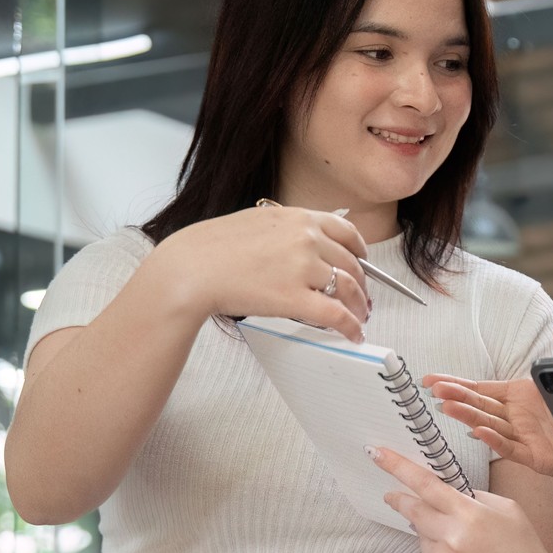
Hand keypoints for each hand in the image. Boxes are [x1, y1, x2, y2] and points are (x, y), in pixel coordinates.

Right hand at [151, 205, 370, 341]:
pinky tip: (353, 334)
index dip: (360, 251)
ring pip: (349, 289)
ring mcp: (303, 268)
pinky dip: (351, 327)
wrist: (190, 268)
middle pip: (351, 264)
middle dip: (361, 285)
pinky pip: (336, 315)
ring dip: (359, 307)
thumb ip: (288, 228)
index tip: (362, 263)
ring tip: (358, 318)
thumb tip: (308, 240)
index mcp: (298, 218)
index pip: (347, 232)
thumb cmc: (213, 248)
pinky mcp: (296, 298)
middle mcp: (306, 239)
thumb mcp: (258, 220)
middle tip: (361, 298)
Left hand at [370, 446, 552, 552]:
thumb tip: (450, 493)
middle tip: (392, 496)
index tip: (377, 454)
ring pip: (422, 536)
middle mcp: (451, 537)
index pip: (426, 485)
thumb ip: (476, 498)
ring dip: (432, 532)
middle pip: (413, 510)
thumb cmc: (524, 552)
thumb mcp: (509, 511)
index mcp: (470, 513)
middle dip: (400, 500)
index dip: (398, 467)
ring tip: (464, 544)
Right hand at [423, 322, 552, 482]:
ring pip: (490, 425)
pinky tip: (480, 432)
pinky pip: (511, 447)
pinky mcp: (534, 456)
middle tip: (435, 391)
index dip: (456, 384)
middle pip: (480, 405)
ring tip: (448, 408)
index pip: (480, 389)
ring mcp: (522, 436)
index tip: (431, 380)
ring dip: (469, 417)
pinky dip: (496, 440)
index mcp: (519, 395)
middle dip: (456, 397)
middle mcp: (516, 415)